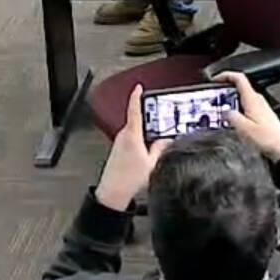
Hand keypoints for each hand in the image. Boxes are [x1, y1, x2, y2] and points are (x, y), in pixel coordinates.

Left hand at [95, 85, 169, 210]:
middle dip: (147, 121)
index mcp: (132, 134)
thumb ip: (160, 148)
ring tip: (153, 146)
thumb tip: (166, 139)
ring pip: (134, 132)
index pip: (134, 109)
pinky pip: (130, 140)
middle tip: (159, 123)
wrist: (113, 192)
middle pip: (136, 121)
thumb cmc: (129, 179)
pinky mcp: (117, 150)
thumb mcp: (152, 163)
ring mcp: (118, 142)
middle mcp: (123, 135)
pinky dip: (138, 142)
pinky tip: (143, 154)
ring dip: (143, 134)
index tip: (139, 87)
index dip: (136, 96)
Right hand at [215, 71, 279, 161]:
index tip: (215, 79)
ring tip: (222, 113)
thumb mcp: (243, 128)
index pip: (239, 78)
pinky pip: (246, 107)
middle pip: (239, 87)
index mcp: (252, 99)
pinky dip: (237, 110)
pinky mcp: (262, 115)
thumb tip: (225, 112)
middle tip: (215, 99)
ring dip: (231, 102)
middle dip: (225, 91)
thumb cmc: (268, 138)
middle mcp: (258, 100)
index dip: (225, 75)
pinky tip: (234, 122)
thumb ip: (231, 117)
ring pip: (242, 98)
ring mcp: (261, 107)